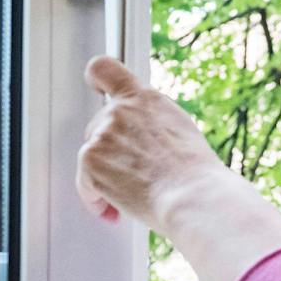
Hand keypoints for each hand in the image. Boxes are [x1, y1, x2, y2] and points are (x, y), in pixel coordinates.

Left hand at [76, 57, 225, 228]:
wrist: (192, 195)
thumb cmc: (195, 174)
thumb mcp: (180, 130)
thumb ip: (152, 123)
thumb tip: (143, 135)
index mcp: (145, 99)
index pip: (106, 69)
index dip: (95, 78)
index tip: (96, 88)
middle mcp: (120, 110)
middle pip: (97, 129)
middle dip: (109, 154)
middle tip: (131, 177)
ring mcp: (102, 133)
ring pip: (92, 158)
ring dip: (105, 180)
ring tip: (132, 198)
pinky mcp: (90, 158)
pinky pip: (85, 184)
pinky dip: (96, 200)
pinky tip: (115, 211)